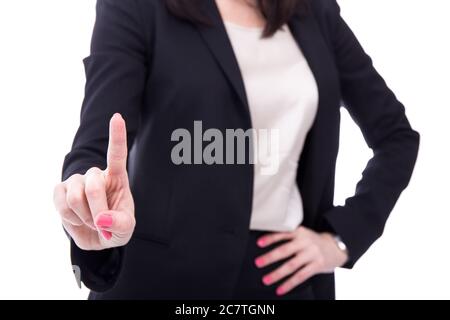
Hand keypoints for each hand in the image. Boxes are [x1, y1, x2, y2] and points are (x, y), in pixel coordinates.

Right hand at [53, 113, 134, 250]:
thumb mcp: (125, 228)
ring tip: (91, 221)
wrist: (96, 237)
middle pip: (93, 186)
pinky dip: (70, 217)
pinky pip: (61, 203)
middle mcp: (96, 175)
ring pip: (75, 196)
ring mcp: (77, 181)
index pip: (117, 154)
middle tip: (103, 225)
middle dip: (97, 210)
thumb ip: (119, 224)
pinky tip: (76, 218)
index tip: (117, 117)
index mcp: (117, 177)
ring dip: (84, 216)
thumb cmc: (115, 227)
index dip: (116, 136)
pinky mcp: (60, 190)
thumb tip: (102, 219)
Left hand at [255, 226, 347, 295]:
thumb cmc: (312, 241)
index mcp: (299, 232)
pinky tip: (280, 289)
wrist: (335, 247)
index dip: (270, 238)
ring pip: (291, 265)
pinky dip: (289, 284)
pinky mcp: (317, 265)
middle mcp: (305, 242)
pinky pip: (301, 276)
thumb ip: (288, 236)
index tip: (258, 243)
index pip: (282, 234)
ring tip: (266, 280)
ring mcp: (312, 254)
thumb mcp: (302, 234)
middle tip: (257, 263)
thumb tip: (265, 241)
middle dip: (270, 257)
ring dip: (277, 274)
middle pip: (285, 250)